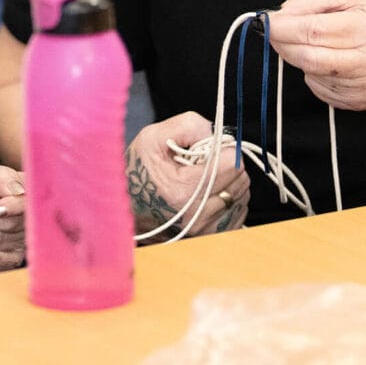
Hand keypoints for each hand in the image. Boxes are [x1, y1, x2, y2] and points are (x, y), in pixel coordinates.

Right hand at [127, 111, 249, 236]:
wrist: (123, 210)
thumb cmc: (137, 171)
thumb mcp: (152, 137)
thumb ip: (188, 126)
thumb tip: (218, 136)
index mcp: (183, 191)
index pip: (232, 164)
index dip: (223, 149)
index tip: (208, 150)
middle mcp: (197, 216)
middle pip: (240, 179)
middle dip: (226, 165)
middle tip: (202, 164)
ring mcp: (205, 231)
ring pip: (242, 195)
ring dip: (229, 182)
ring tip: (203, 180)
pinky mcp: (212, 238)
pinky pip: (239, 212)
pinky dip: (229, 199)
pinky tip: (208, 194)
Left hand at [265, 0, 365, 109]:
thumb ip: (314, 0)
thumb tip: (282, 14)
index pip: (315, 31)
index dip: (285, 27)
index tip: (267, 22)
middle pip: (310, 56)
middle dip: (284, 43)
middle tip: (273, 32)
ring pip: (312, 73)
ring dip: (300, 57)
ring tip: (312, 41)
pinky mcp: (360, 102)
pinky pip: (320, 89)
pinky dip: (314, 72)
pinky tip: (329, 59)